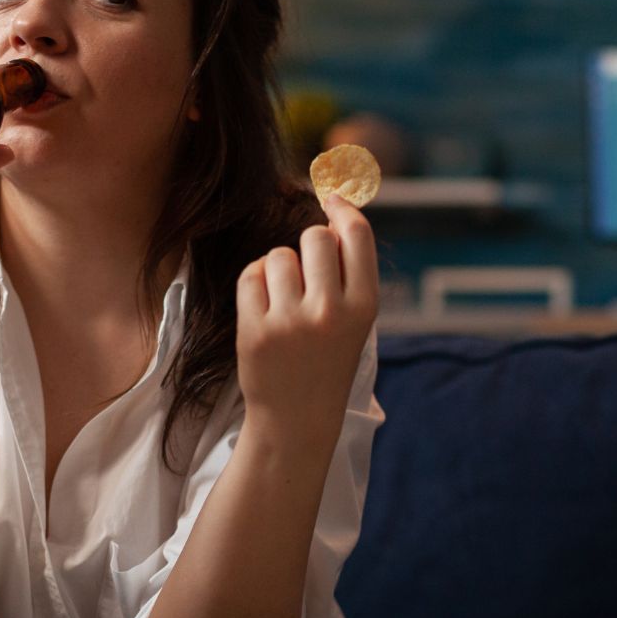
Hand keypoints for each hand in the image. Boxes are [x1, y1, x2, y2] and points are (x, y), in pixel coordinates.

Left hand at [235, 195, 379, 434]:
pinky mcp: (256, 330)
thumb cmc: (327, 359)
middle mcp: (330, 312)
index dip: (342, 209)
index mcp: (364, 307)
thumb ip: (348, 271)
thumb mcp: (354, 319)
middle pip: (315, 237)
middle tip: (308, 271)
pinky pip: (252, 275)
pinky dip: (256, 284)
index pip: (356, 235)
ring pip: (280, 255)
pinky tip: (265, 307)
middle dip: (309, 244)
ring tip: (286, 299)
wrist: (297, 418)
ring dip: (280, 268)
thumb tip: (335, 208)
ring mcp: (291, 322)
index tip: (332, 199)